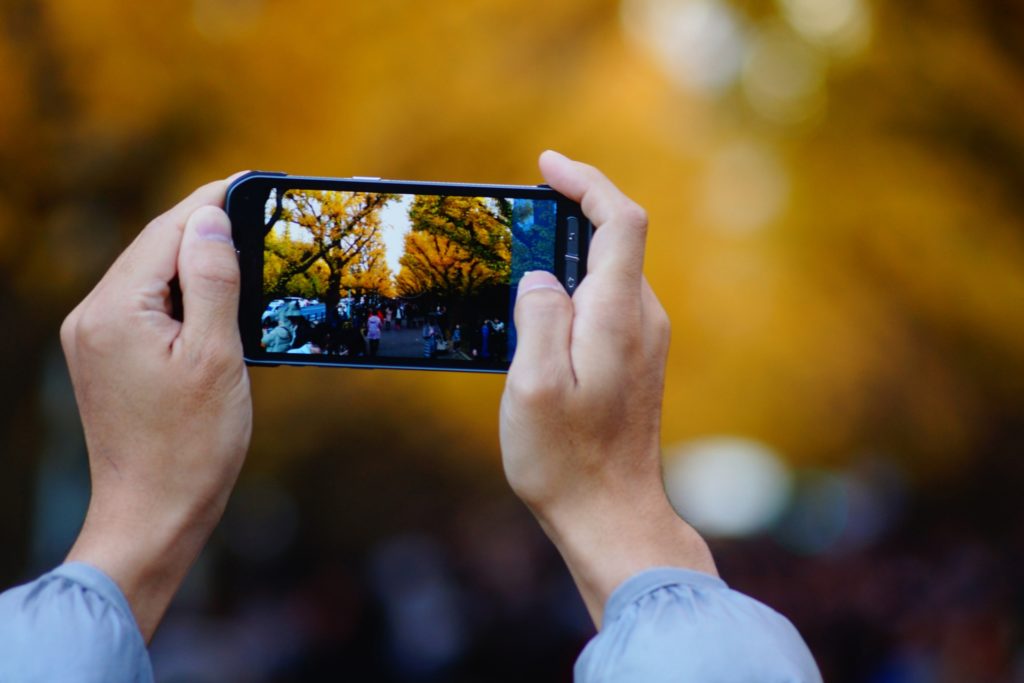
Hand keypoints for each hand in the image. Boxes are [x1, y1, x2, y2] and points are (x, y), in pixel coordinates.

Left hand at [62, 177, 250, 641]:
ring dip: (197, 264)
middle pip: (155, 248)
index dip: (213, 202)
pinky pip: (146, 305)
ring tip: (248, 258)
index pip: (168, 230)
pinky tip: (217, 303)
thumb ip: (211, 281)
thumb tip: (209, 219)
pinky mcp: (106, 358)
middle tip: (261, 215)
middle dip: (207, 230)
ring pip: (152, 276)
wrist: (153, 515)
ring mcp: (94, 338)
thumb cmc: (191, 447)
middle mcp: (92, 317)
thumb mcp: (216, 357)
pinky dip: (183, 296)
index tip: (254, 182)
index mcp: (115, 311)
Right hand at [500, 151, 715, 627]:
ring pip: (611, 273)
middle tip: (520, 216)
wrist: (613, 515)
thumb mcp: (532, 387)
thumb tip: (540, 278)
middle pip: (618, 240)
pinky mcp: (638, 362)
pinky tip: (542, 314)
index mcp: (617, 317)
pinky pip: (609, 304)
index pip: (619, 222)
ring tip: (520, 266)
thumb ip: (539, 318)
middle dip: (572, 214)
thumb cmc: (567, 460)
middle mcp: (642, 321)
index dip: (587, 182)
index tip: (547, 165)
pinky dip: (577, 289)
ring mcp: (645, 342)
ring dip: (571, 255)